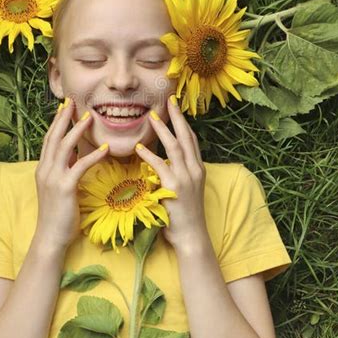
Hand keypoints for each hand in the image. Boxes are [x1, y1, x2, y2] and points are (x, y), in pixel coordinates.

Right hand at [35, 99, 108, 249]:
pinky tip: (105, 148)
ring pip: (64, 147)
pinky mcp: (65, 187)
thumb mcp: (59, 189)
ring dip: (78, 130)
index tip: (64, 108)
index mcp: (43, 169)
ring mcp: (53, 178)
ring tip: (90, 117)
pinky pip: (80, 166)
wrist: (50, 237)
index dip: (56, 122)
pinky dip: (93, 155)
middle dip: (63, 118)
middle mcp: (45, 170)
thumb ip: (64, 171)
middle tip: (73, 102)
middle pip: (54, 137)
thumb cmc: (58, 216)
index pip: (49, 140)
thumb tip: (74, 158)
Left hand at [135, 96, 206, 249]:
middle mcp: (195, 170)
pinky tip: (139, 148)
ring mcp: (186, 178)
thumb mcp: (186, 190)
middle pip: (186, 137)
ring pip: (174, 147)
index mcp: (198, 169)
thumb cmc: (185, 217)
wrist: (191, 237)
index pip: (192, 140)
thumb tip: (164, 162)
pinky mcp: (174, 187)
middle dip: (177, 117)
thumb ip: (178, 173)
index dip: (184, 123)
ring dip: (162, 130)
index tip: (176, 108)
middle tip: (170, 100)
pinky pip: (160, 166)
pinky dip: (149, 156)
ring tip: (151, 117)